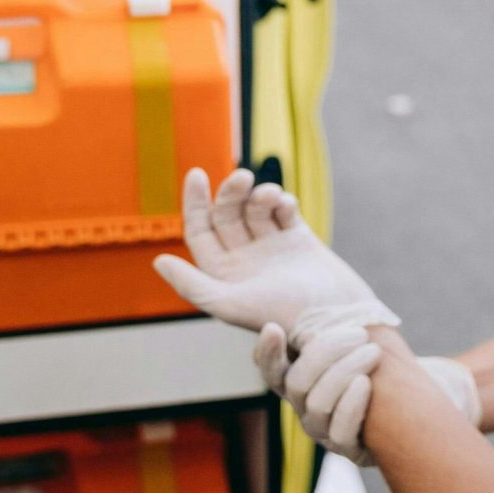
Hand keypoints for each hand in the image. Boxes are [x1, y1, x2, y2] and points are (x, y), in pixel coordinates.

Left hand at [152, 168, 398, 333]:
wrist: (335, 318)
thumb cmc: (281, 315)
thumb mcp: (229, 304)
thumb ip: (191, 286)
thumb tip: (158, 261)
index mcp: (223, 275)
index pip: (200, 231)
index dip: (194, 202)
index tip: (197, 175)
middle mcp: (244, 260)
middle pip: (226, 213)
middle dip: (231, 192)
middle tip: (242, 178)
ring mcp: (272, 248)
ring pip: (254, 207)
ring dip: (260, 195)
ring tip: (270, 196)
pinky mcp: (299, 240)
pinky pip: (283, 210)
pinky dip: (282, 201)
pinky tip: (287, 206)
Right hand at [254, 319, 482, 465]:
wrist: (414, 395)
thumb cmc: (378, 358)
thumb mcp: (353, 338)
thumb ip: (328, 324)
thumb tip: (312, 303)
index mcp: (299, 379)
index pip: (271, 369)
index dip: (267, 352)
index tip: (274, 327)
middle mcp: (304, 407)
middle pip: (296, 383)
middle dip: (325, 354)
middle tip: (358, 333)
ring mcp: (323, 431)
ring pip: (317, 405)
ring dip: (344, 373)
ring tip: (372, 352)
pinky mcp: (348, 448)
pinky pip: (340, 431)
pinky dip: (352, 404)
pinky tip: (366, 383)